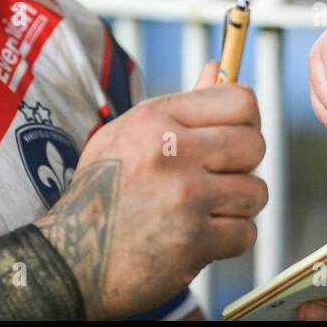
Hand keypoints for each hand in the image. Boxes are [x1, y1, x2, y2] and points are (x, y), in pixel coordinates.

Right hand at [37, 60, 266, 319]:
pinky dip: (228, 241)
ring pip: (255, 191)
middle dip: (242, 165)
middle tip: (216, 179)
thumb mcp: (129, 135)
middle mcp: (173, 151)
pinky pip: (245, 234)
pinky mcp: (195, 241)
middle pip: (255, 144)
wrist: (71, 259)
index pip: (240, 101)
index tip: (234, 136)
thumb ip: (180, 105)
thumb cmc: (102, 192)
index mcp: (157, 118)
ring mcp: (186, 197)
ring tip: (203, 211)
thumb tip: (215, 67)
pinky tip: (198, 238)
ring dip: (236, 206)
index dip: (246, 120)